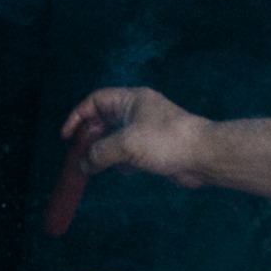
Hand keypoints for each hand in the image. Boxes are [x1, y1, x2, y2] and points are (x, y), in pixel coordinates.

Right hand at [60, 87, 211, 187]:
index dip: (78, 116)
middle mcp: (137, 111)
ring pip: (116, 138)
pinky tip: (121, 171)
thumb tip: (83, 165)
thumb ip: (100, 153)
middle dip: (89, 137)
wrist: (203, 156)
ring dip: (104, 152)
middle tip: (77, 154)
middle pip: (104, 120)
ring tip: (93, 166)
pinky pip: (129, 153)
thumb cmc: (165, 141)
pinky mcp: (154, 148)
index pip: (96, 101)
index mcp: (131, 100)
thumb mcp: (126, 144)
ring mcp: (146, 130)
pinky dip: (121, 161)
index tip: (66, 137)